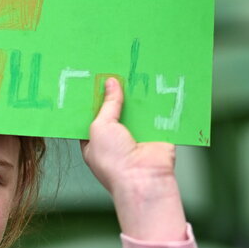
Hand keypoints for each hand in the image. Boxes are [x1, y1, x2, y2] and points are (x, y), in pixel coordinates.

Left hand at [81, 77, 186, 240]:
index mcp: (95, 141)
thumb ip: (107, 105)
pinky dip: (156, 101)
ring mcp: (137, 136)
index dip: (93, 99)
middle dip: (116, 92)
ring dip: (137, 94)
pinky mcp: (157, 133)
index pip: (92, 116)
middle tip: (115, 67)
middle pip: (116, 110)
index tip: (93, 78)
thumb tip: (110, 83)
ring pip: (136, 109)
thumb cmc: (114, 161)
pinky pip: (156, 113)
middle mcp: (115, 139)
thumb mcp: (101, 128)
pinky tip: (154, 81)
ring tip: (134, 69)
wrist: (144, 179)